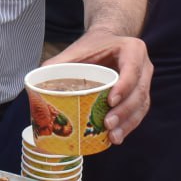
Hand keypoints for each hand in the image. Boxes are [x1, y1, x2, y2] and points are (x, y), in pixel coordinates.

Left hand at [44, 27, 151, 144]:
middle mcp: (144, 66)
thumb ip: (58, 63)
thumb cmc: (93, 47)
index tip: (110, 101)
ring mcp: (145, 82)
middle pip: (139, 92)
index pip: (132, 69)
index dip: (124, 86)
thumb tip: (35, 83)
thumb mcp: (76, 50)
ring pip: (141, 105)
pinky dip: (129, 126)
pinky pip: (139, 113)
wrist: (108, 43)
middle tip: (107, 125)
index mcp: (132, 49)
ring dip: (128, 123)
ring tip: (112, 137)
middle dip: (124, 111)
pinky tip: (116, 137)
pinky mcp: (142, 96)